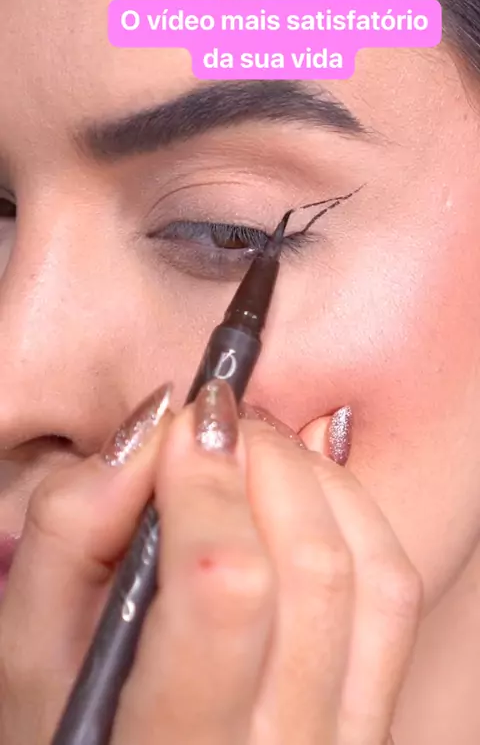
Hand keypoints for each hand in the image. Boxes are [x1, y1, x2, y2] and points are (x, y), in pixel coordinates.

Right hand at [0, 378, 420, 743]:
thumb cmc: (76, 723)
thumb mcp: (31, 647)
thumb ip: (71, 527)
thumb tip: (156, 426)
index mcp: (177, 741)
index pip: (228, 585)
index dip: (211, 486)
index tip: (190, 422)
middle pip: (312, 568)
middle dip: (269, 462)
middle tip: (222, 423)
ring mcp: (344, 734)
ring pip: (372, 573)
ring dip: (318, 479)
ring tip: (258, 450)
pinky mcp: (373, 710)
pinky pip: (395, 597)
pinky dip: (357, 514)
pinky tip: (306, 485)